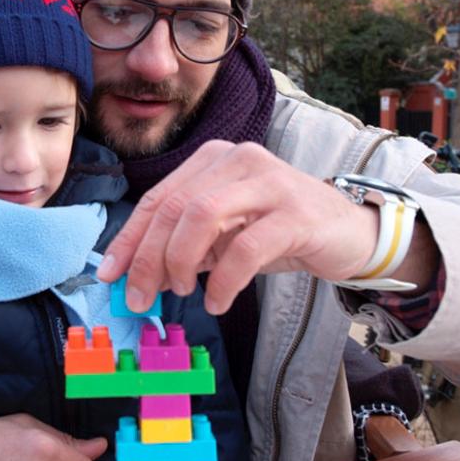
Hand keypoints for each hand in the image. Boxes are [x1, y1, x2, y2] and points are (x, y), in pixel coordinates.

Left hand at [96, 140, 383, 314]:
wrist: (349, 233)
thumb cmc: (281, 233)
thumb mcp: (225, 237)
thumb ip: (186, 246)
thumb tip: (137, 275)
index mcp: (215, 159)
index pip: (159, 198)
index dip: (130, 239)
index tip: (110, 275)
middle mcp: (239, 159)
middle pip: (174, 207)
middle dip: (148, 257)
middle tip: (140, 298)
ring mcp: (269, 181)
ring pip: (202, 216)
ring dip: (180, 262)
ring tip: (180, 292)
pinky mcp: (295, 212)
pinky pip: (245, 247)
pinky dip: (223, 280)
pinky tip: (216, 301)